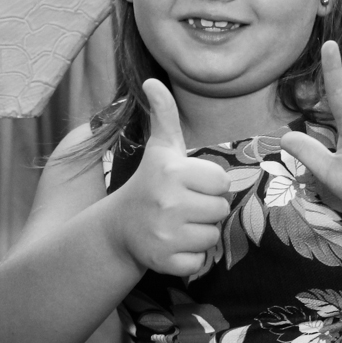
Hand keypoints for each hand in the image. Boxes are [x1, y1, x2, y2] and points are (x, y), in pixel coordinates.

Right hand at [112, 79, 229, 276]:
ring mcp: (164, 233)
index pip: (221, 182)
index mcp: (172, 171)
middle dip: (207, 210)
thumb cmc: (151, 182)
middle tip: (184, 207)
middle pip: (220, 210)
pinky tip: (173, 245)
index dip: (210, 185)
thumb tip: (152, 81)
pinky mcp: (163, 261)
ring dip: (200, 234)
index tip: (190, 186)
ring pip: (212, 236)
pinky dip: (191, 258)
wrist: (120, 226)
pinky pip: (200, 262)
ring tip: (178, 225)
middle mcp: (167, 201)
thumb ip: (164, 114)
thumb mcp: (161, 148)